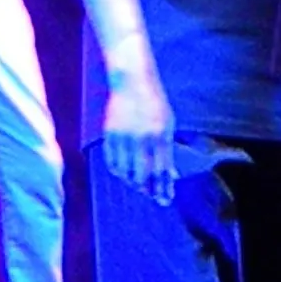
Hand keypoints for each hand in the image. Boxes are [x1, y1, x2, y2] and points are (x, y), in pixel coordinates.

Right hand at [103, 71, 176, 206]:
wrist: (132, 81)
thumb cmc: (155, 103)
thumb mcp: (168, 124)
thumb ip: (168, 150)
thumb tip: (171, 175)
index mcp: (160, 134)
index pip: (162, 169)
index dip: (164, 188)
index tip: (165, 200)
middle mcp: (141, 137)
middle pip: (142, 174)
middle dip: (147, 189)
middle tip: (151, 194)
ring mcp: (123, 136)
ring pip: (125, 171)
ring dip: (132, 181)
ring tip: (138, 183)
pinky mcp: (109, 134)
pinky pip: (112, 162)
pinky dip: (118, 171)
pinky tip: (124, 173)